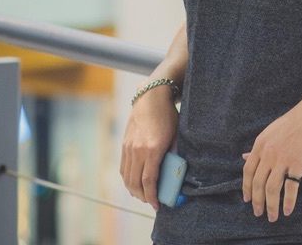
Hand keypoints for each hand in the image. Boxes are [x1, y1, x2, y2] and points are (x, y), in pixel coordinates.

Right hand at [120, 84, 178, 210]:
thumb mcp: (176, 135)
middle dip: (143, 196)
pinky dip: (128, 179)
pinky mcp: (124, 145)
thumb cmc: (167, 116)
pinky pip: (123, 168)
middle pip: (136, 183)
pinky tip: (134, 182)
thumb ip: (176, 154)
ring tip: (144, 194)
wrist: (151, 98)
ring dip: (134, 190)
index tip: (158, 205)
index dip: (153, 196)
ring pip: (127, 177)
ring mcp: (129, 148)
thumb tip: (178, 173)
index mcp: (152, 149)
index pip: (149, 181)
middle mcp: (137, 151)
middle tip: (152, 201)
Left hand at [242, 92, 301, 222]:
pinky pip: (290, 188)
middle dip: (257, 202)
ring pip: (271, 189)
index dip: (246, 187)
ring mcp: (283, 159)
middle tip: (258, 213)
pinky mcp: (298, 164)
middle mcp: (269, 153)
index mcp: (260, 144)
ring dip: (271, 206)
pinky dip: (288, 202)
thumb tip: (244, 157)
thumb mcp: (271, 132)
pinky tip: (287, 210)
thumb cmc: (293, 122)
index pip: (248, 171)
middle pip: (258, 183)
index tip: (247, 199)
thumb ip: (259, 147)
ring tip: (272, 217)